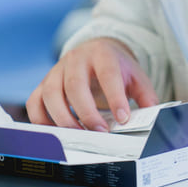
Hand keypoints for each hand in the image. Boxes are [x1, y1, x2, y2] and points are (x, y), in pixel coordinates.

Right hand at [27, 38, 158, 130]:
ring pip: (50, 93)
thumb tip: (152, 116)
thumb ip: (145, 96)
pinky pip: (35, 102)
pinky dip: (41, 120)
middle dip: (86, 112)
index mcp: (102, 55)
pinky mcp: (43, 83)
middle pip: (75, 85)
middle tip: (100, 132)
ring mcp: (56, 71)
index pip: (108, 74)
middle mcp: (76, 59)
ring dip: (63, 118)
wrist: (96, 51)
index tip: (123, 118)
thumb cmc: (116, 67)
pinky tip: (57, 133)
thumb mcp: (136, 76)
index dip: (115, 97)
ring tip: (80, 135)